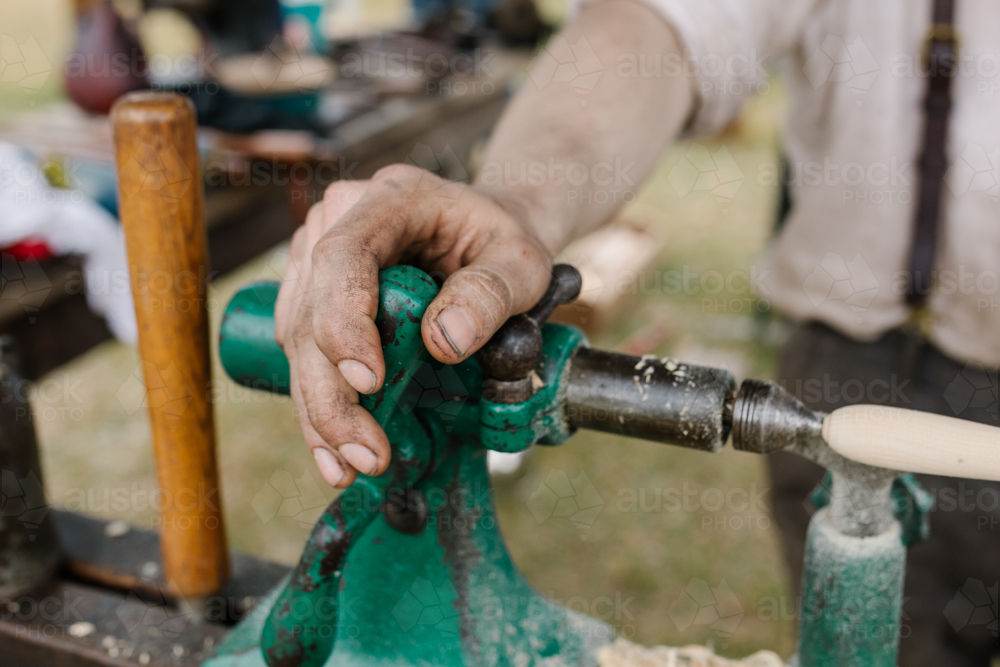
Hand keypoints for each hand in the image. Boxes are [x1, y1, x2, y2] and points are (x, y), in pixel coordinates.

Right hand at [274, 165, 553, 486]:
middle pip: (310, 310)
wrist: (488, 236)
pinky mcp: (314, 293)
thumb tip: (445, 341)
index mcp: (391, 197)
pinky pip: (302, 352)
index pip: (343, 255)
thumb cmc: (504, 244)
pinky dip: (316, 404)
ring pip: (296, 339)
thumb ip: (492, 293)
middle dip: (331, 392)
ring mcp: (318, 256)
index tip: (369, 383)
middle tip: (365, 454)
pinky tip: (333, 450)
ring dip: (319, 410)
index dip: (345, 322)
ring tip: (351, 465)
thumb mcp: (522, 263)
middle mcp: (339, 221)